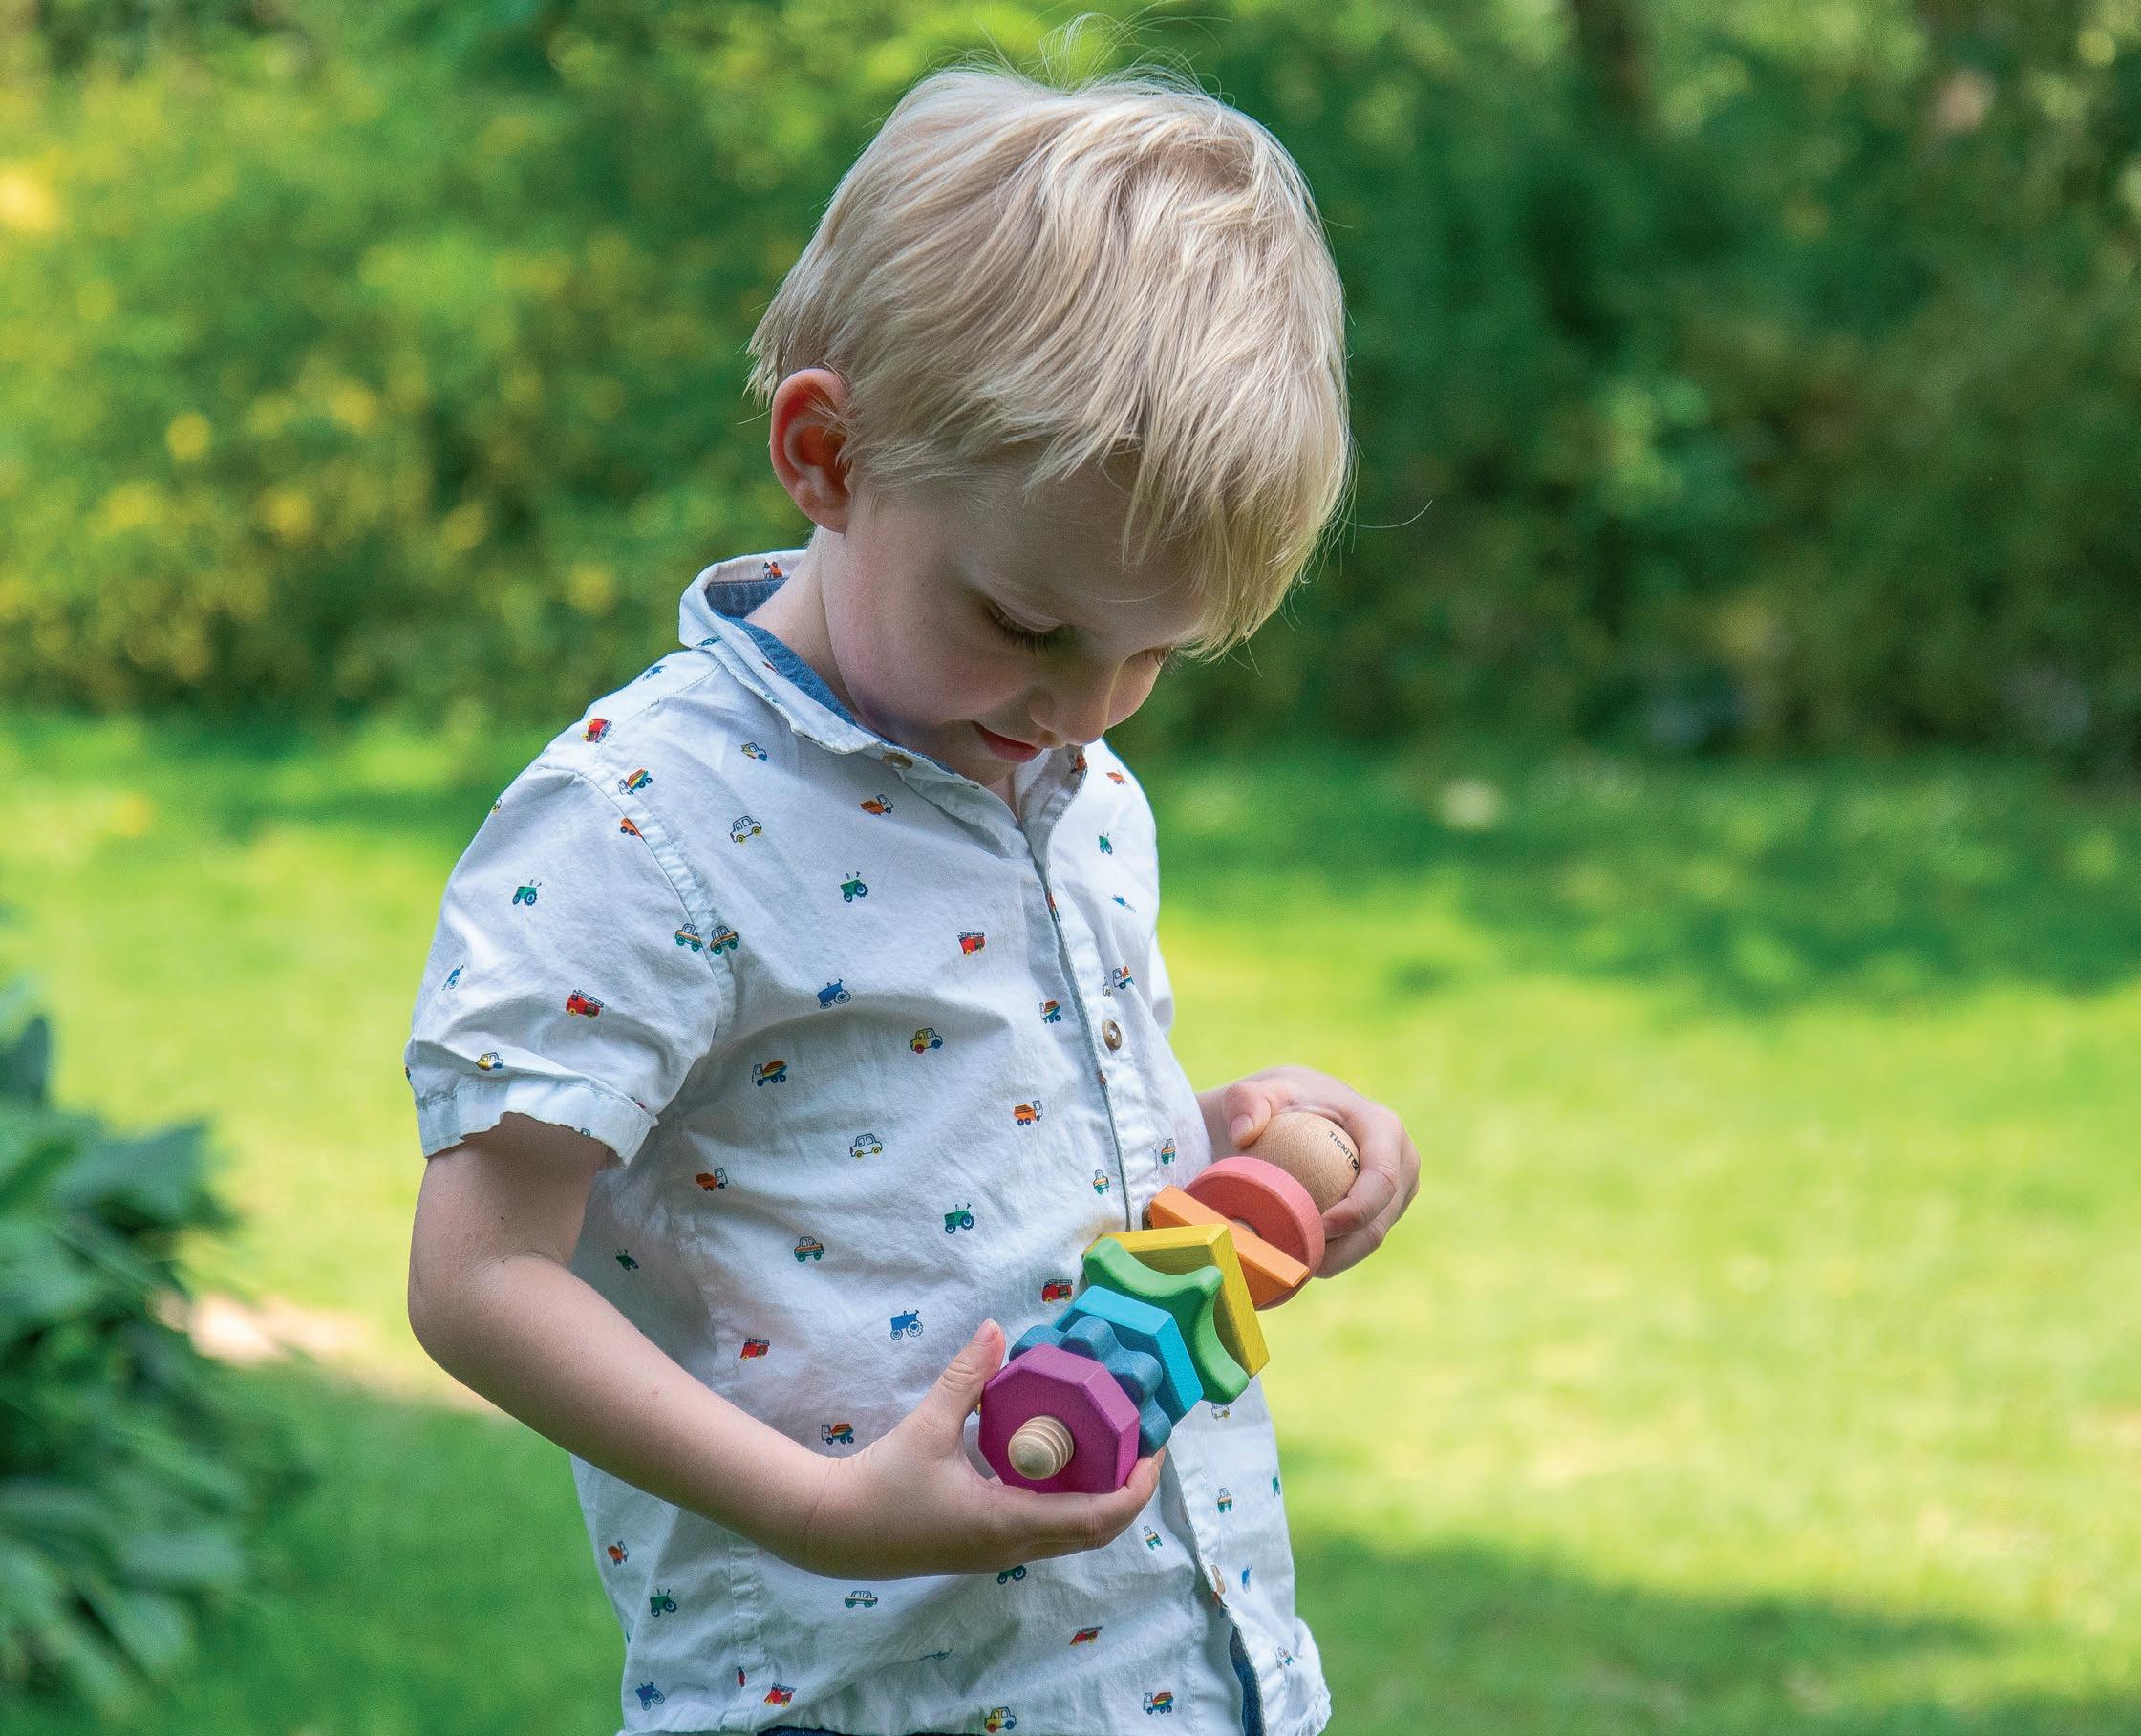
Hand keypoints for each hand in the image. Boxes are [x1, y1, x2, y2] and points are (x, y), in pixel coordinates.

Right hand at [777, 1320, 1165, 1580]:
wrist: (832, 1531)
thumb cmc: (880, 1485)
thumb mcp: (926, 1426)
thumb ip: (965, 1378)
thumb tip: (995, 1330)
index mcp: (1008, 1524)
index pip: (1098, 1518)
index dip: (1137, 1487)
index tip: (1156, 1449)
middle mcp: (1012, 1547)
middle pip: (1097, 1532)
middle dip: (1128, 1489)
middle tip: (1142, 1440)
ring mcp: (999, 1553)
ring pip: (1072, 1534)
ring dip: (1101, 1496)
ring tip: (1111, 1445)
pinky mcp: (985, 1547)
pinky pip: (1046, 1529)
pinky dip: (1069, 1500)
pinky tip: (1060, 1460)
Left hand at [1215, 1066, 1419, 1277]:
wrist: (1298, 1112)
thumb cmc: (1282, 1100)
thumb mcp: (1260, 1092)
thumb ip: (1245, 1103)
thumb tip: (1243, 1134)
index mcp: (1383, 1128)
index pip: (1383, 1178)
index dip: (1355, 1211)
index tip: (1314, 1229)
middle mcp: (1402, 1162)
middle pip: (1378, 1221)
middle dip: (1340, 1250)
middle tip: (1292, 1261)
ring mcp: (1396, 1192)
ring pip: (1369, 1240)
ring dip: (1332, 1260)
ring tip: (1289, 1265)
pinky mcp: (1382, 1212)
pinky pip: (1358, 1243)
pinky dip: (1329, 1257)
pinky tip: (1293, 1262)